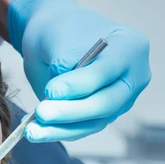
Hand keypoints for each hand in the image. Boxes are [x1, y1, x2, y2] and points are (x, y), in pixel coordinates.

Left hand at [8, 0, 150, 141]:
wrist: (55, 34)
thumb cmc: (58, 31)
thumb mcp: (56, 38)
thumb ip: (62, 62)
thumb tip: (58, 95)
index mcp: (129, 46)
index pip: (106, 71)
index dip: (79, 84)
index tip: (51, 90)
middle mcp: (133, 76)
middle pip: (106, 102)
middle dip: (71, 111)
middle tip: (41, 113)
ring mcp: (120, 99)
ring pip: (94, 121)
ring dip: (60, 129)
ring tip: (31, 131)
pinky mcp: (103, 116)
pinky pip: (83, 128)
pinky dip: (57, 132)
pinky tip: (34, 132)